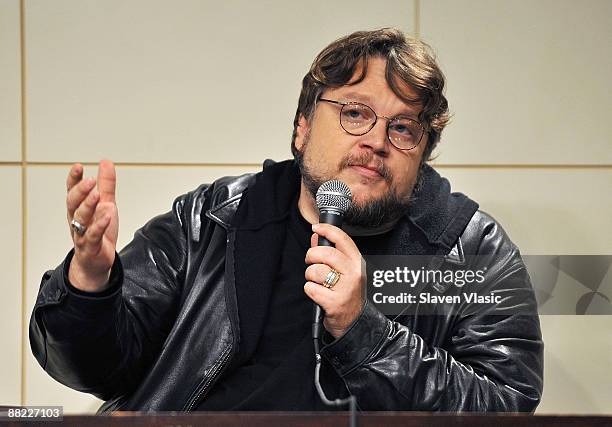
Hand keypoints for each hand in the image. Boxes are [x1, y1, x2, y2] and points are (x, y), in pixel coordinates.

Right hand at [66, 160, 118, 291]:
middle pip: (73, 204)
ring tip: (97, 194)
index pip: (72, 191)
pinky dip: (99, 225)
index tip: (78, 166)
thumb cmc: (100, 232)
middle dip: (80, 191)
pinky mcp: (91, 247)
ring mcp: (82, 234)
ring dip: (88, 206)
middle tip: (90, 181)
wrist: (97, 262)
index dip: (73, 179)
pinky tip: (107, 215)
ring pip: (80, 219)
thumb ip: (106, 185)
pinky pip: (93, 235)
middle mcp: (77, 221)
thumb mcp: (106, 204)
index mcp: (78, 209)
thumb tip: (106, 162)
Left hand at [304, 223, 365, 338]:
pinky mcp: (335, 303)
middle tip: (311, 262)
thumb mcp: (344, 272)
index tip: (315, 227)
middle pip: (326, 253)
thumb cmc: (348, 294)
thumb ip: (331, 252)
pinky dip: (310, 290)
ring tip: (317, 282)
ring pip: (316, 271)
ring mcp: (345, 289)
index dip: (327, 230)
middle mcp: (354, 274)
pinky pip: (311, 288)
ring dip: (310, 276)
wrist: (355, 322)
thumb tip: (316, 236)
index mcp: (357, 263)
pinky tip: (318, 294)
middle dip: (312, 256)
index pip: (343, 239)